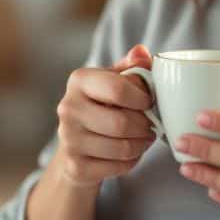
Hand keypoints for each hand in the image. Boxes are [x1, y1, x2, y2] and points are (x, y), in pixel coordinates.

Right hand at [50, 44, 158, 187]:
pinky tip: (129, 153)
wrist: (77, 144)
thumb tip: (142, 52)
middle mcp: (68, 108)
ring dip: (142, 144)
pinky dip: (132, 161)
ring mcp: (68, 139)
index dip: (143, 99)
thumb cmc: (103, 105)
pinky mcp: (76, 167)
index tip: (149, 102)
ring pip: (123, 148)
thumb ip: (132, 66)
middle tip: (150, 125)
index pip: (118, 89)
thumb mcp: (115, 80)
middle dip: (145, 126)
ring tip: (143, 137)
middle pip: (122, 123)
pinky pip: (119, 167)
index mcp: (79, 80)